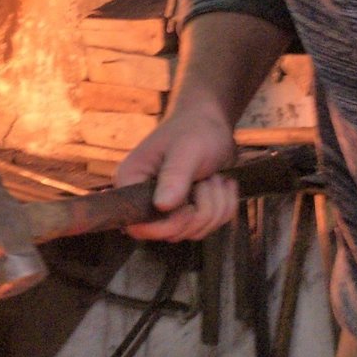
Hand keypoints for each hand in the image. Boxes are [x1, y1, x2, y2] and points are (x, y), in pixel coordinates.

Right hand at [112, 105, 238, 240]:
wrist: (212, 123)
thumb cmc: (195, 129)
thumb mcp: (186, 150)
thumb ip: (174, 176)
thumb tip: (162, 206)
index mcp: (132, 181)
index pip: (137, 225)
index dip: (165, 226)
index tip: (187, 207)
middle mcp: (145, 198)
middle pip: (171, 233)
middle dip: (199, 210)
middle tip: (206, 180)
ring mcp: (167, 207)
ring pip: (194, 231)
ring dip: (214, 206)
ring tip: (213, 178)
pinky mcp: (187, 210)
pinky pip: (209, 226)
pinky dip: (223, 207)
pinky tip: (221, 184)